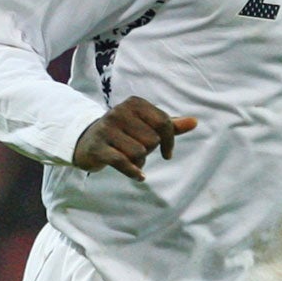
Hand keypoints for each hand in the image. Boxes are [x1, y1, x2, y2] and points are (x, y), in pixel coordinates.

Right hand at [73, 96, 197, 180]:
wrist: (86, 142)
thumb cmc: (124, 133)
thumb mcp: (146, 126)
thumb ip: (170, 125)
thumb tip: (195, 122)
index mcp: (135, 103)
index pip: (164, 123)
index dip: (169, 141)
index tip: (167, 153)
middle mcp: (119, 112)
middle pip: (152, 140)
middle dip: (149, 151)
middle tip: (137, 150)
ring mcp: (107, 129)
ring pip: (139, 152)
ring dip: (139, 162)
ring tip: (129, 158)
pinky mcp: (98, 147)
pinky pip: (123, 162)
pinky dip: (134, 172)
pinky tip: (140, 177)